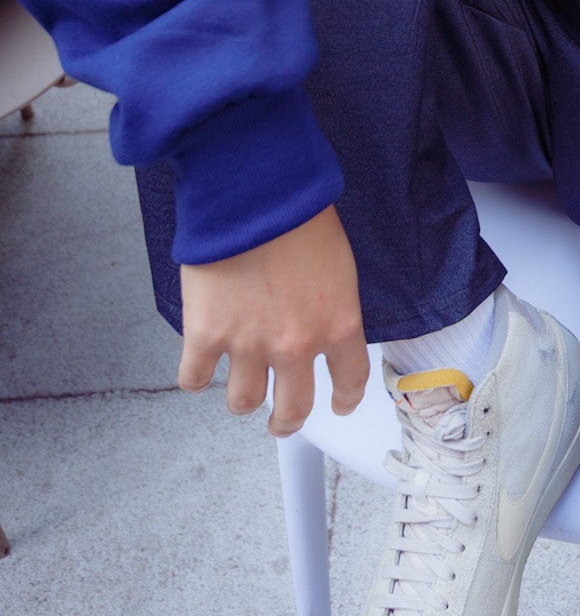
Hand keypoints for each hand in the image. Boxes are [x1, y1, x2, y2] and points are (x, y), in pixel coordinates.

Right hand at [178, 204, 369, 434]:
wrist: (252, 194)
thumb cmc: (299, 214)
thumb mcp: (339, 264)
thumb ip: (332, 305)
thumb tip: (322, 326)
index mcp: (338, 324)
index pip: (350, 381)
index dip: (344, 399)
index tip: (338, 405)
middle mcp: (296, 345)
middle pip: (294, 408)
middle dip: (288, 421)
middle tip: (282, 422)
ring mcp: (247, 345)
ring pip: (243, 402)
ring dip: (242, 400)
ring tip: (240, 391)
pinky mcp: (205, 335)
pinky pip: (193, 379)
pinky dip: (195, 378)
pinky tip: (199, 369)